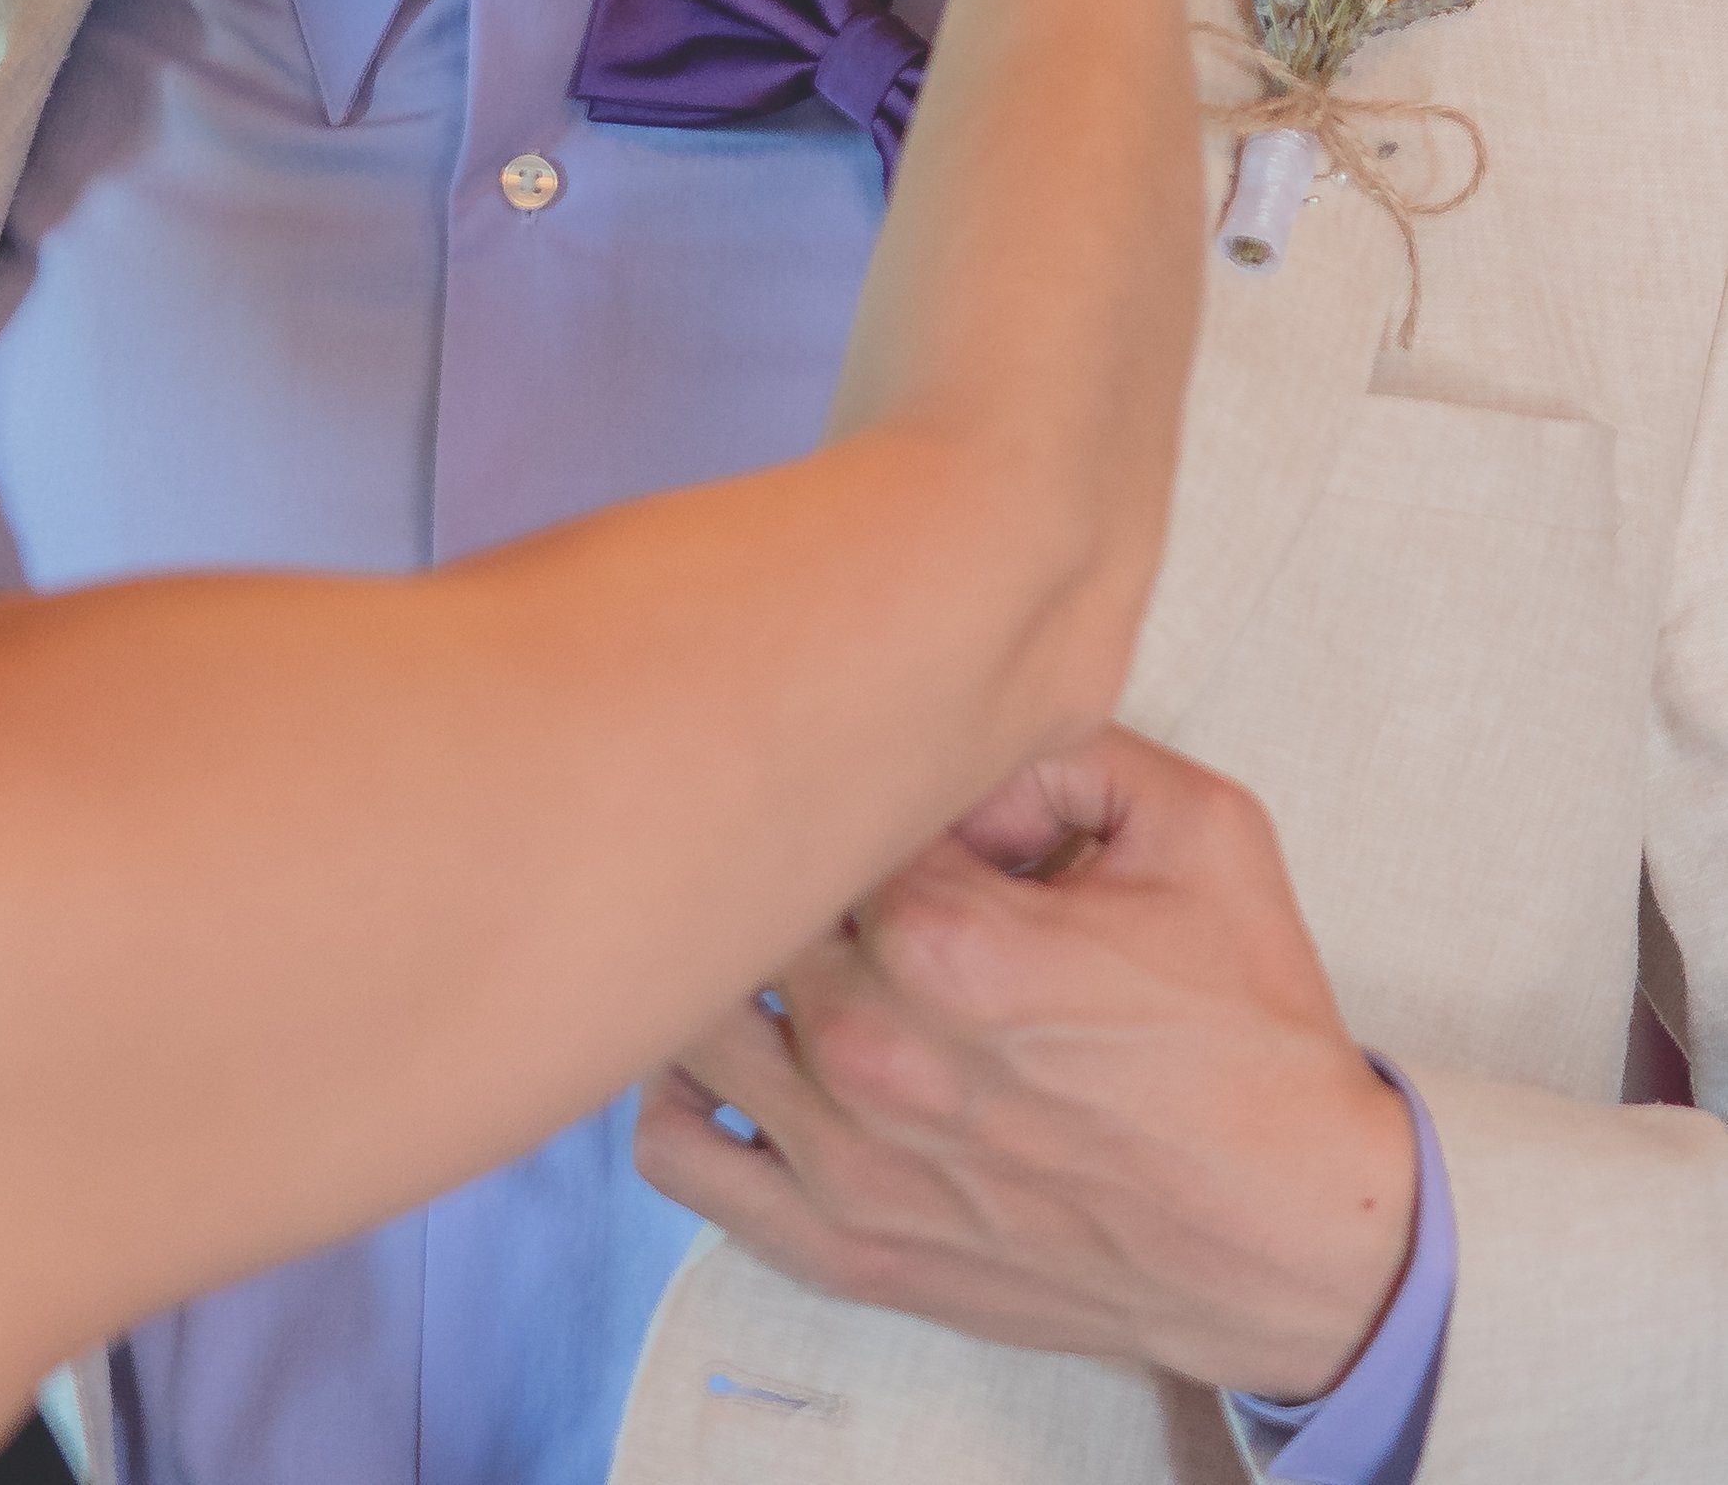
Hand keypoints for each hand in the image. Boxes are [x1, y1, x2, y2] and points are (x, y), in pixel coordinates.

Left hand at [636, 729, 1413, 1404]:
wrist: (1296, 1232)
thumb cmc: (1246, 1034)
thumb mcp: (1196, 827)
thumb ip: (1058, 740)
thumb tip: (950, 728)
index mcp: (949, 935)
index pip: (815, 802)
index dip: (851, 779)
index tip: (895, 789)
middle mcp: (873, 1046)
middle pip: (735, 899)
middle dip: (774, 854)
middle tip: (823, 842)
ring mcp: (844, 1156)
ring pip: (686, 1013)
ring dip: (716, 959)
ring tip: (786, 937)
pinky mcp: (837, 1244)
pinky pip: (677, 1152)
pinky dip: (680, 1089)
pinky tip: (742, 1046)